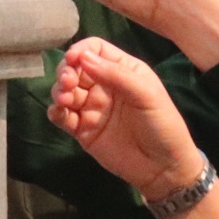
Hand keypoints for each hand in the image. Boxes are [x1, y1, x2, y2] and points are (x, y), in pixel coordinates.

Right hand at [50, 37, 207, 198]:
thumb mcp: (146, 94)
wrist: (163, 168)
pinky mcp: (83, 130)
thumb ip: (116, 75)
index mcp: (122, 70)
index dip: (81, 51)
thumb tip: (83, 57)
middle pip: (75, 69)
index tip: (72, 60)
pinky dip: (55, 112)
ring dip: (59, 91)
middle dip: (65, 71)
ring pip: (65, 91)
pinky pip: (62, 116)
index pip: (95, 49)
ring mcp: (92, 108)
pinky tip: (58, 112)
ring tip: (64, 100)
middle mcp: (104, 85)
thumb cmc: (162, 125)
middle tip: (67, 83)